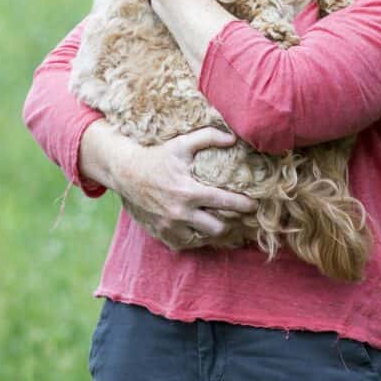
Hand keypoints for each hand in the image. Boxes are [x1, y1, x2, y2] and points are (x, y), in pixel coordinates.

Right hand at [81, 122, 255, 246]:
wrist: (126, 173)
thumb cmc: (157, 157)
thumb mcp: (182, 143)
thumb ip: (208, 137)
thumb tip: (232, 138)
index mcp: (189, 191)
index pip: (223, 202)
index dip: (242, 204)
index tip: (253, 205)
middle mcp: (180, 212)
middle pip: (217, 227)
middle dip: (231, 222)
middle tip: (238, 215)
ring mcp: (170, 226)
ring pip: (203, 238)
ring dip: (213, 230)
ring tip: (221, 220)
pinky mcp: (162, 233)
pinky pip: (186, 243)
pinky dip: (195, 237)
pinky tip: (200, 227)